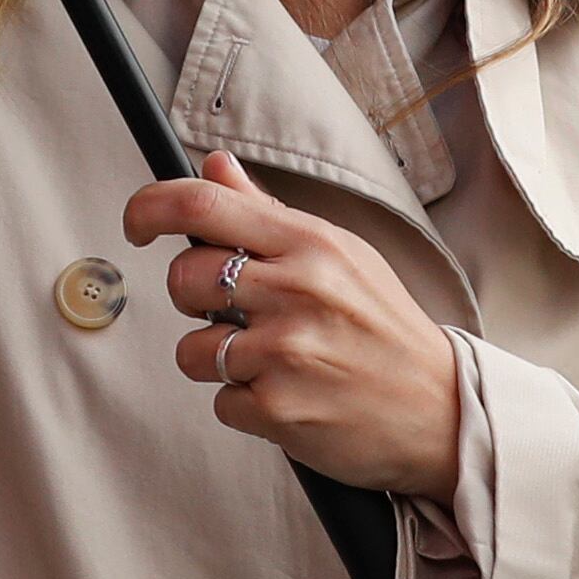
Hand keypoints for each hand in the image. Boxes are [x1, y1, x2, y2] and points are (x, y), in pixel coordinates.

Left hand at [123, 153, 465, 503]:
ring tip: (270, 362)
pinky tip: (288, 396)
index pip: (204, 206)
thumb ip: (270, 213)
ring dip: (218, 360)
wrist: (441, 411)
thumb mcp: (342, 255)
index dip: (151, 208)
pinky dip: (245, 405)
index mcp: (310, 243)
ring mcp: (285, 352)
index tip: (136, 223)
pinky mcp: (278, 409)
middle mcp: (296, 290)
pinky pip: (220, 402)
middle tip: (232, 311)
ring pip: (192, 349)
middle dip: (192, 299)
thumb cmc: (387, 330)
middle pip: (182, 278)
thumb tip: (215, 167)